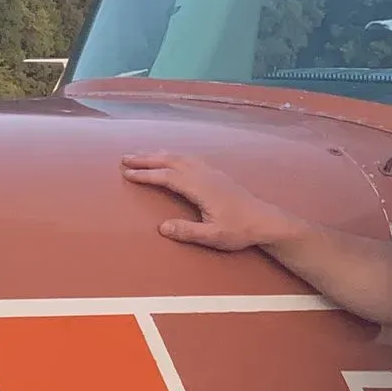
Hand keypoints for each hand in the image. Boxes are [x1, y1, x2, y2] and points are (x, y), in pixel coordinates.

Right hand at [121, 153, 293, 252]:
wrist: (265, 220)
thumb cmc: (240, 231)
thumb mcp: (213, 236)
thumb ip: (188, 231)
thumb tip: (162, 227)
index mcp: (201, 188)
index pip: (168, 177)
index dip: (146, 175)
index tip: (127, 173)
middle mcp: (205, 175)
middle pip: (171, 161)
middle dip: (147, 158)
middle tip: (125, 158)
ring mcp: (212, 172)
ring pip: (181, 156)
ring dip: (159, 154)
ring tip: (142, 154)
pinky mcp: (217, 174)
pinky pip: (190, 158)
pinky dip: (174, 155)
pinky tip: (171, 157)